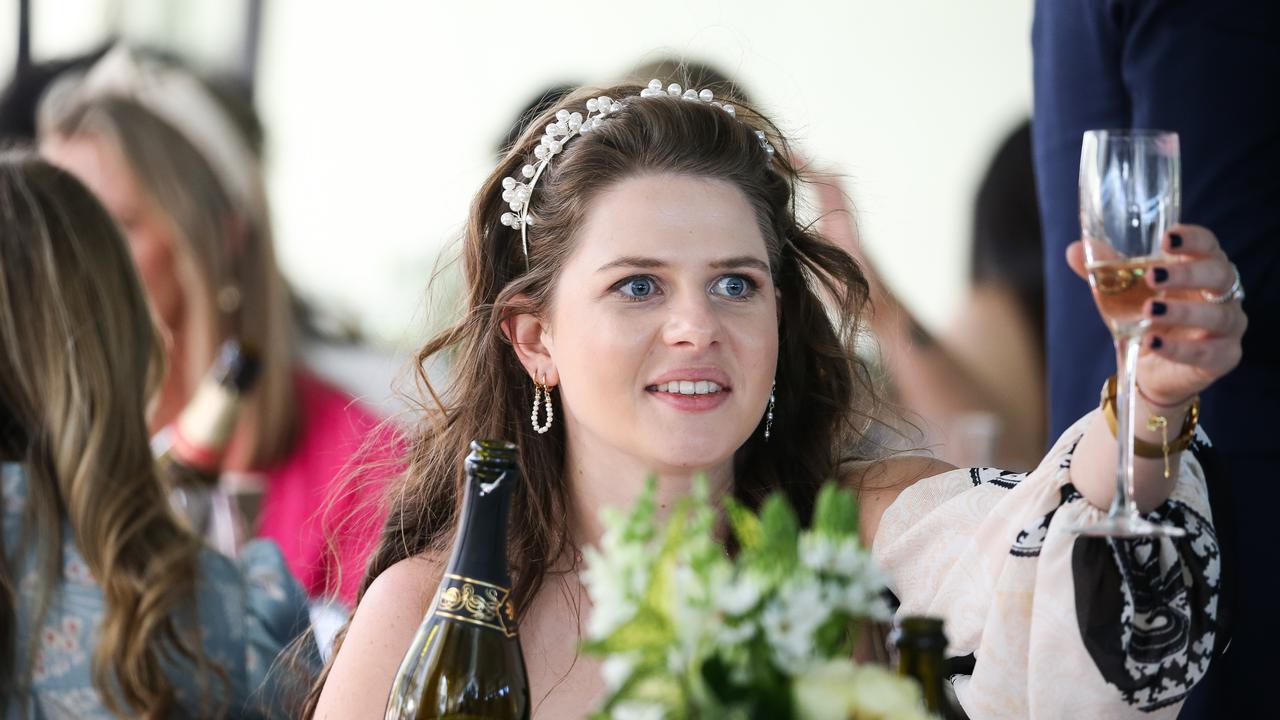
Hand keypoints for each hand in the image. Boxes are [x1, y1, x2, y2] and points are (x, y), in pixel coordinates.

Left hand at [1067, 224, 1246, 405]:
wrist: (1148, 367)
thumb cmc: (1142, 318)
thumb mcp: (1121, 293)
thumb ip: (1105, 271)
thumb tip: (1075, 250)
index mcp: (1201, 267)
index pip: (1207, 244)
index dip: (1192, 238)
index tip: (1167, 238)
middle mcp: (1222, 293)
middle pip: (1219, 274)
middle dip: (1186, 273)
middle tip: (1153, 276)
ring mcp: (1228, 325)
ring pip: (1218, 315)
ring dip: (1182, 312)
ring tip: (1149, 311)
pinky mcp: (1224, 357)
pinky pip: (1207, 352)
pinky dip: (1178, 348)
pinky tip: (1152, 343)